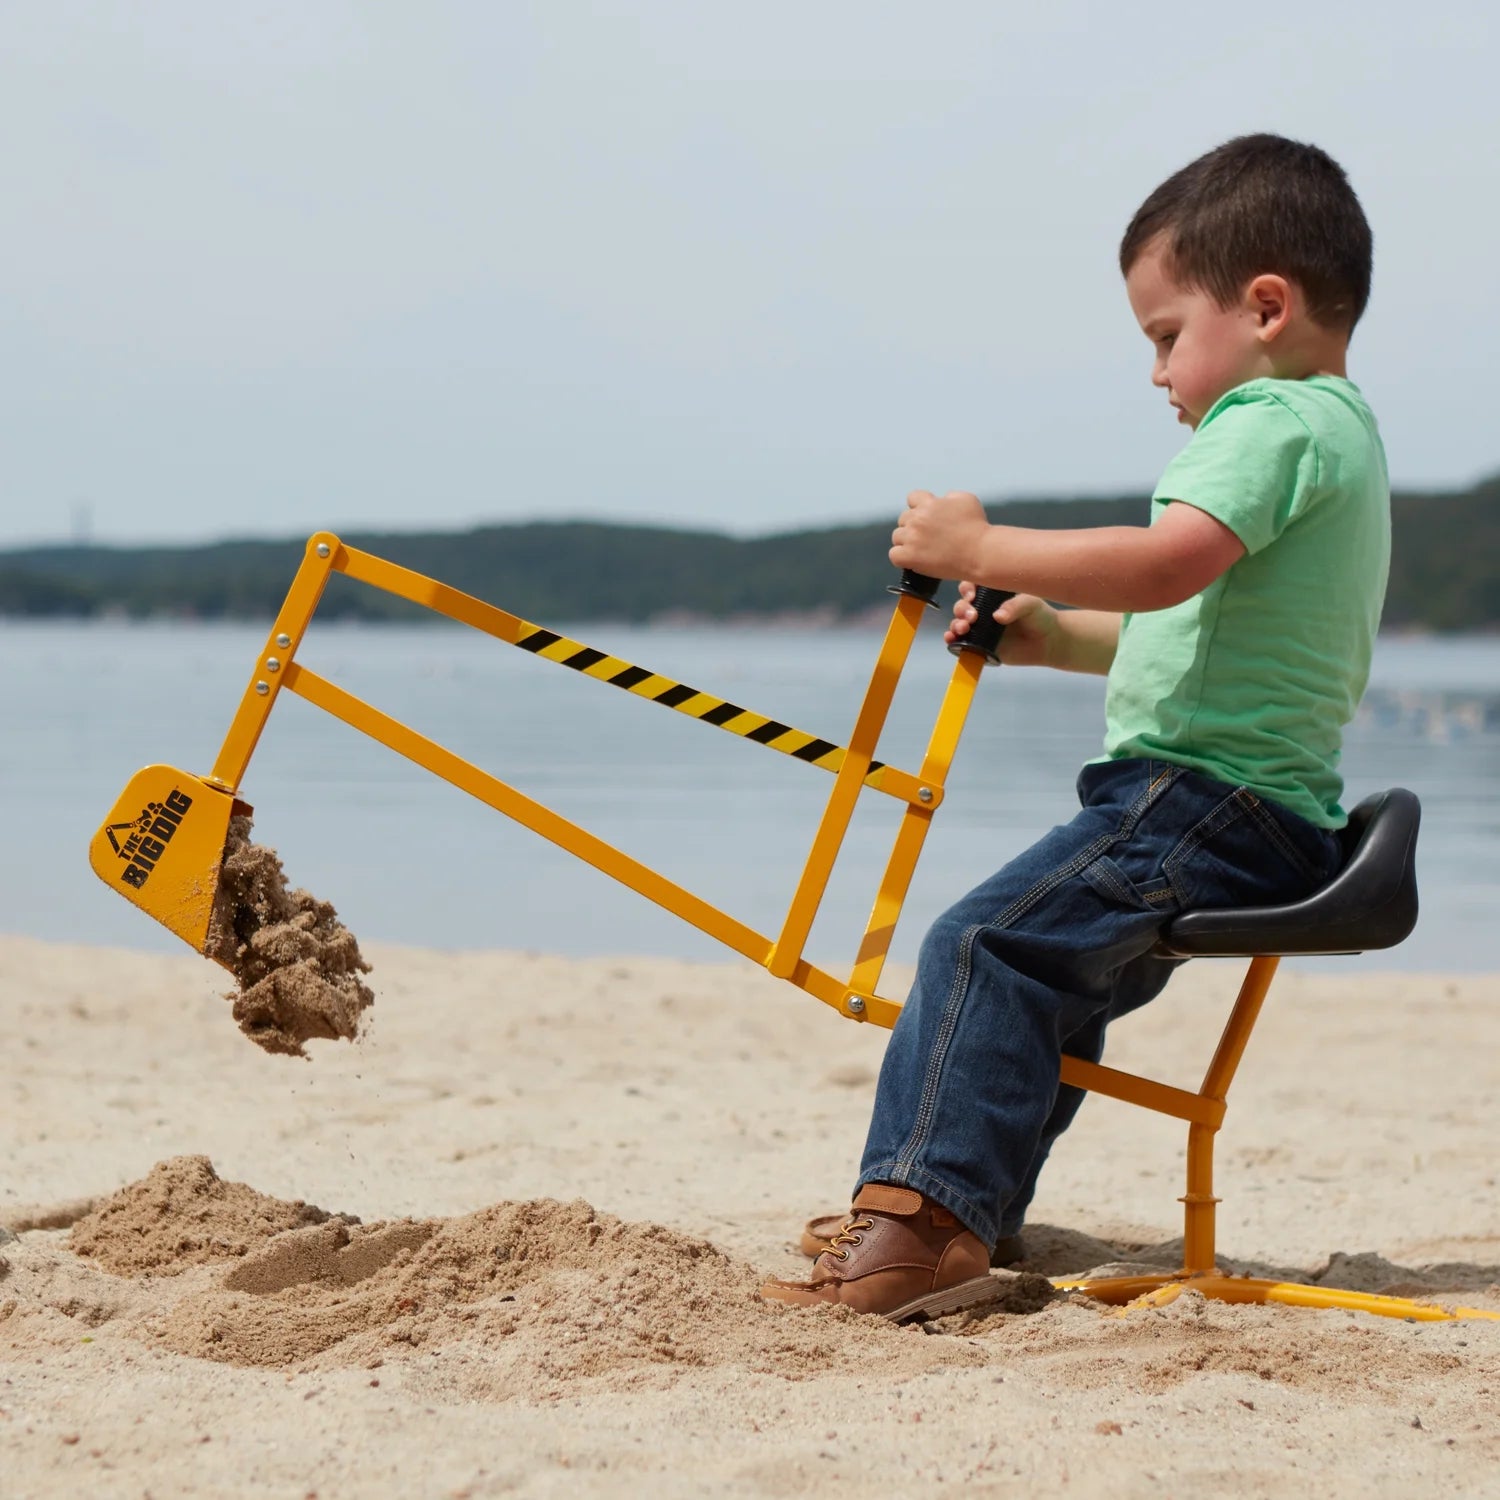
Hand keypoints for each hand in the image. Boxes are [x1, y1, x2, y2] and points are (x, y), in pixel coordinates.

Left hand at [889, 490, 988, 580]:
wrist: (980, 553)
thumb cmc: (977, 528)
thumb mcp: (966, 500)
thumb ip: (949, 497)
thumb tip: (941, 500)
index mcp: (929, 503)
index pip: (912, 498)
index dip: (919, 507)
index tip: (927, 518)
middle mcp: (918, 518)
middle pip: (903, 519)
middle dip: (914, 526)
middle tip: (928, 538)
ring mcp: (912, 538)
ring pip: (897, 537)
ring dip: (907, 542)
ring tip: (922, 550)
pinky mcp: (910, 556)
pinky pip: (894, 555)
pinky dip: (902, 558)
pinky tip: (913, 560)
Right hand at [945, 586, 1059, 667]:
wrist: (1047, 643)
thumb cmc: (1040, 616)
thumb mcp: (1031, 604)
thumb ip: (1015, 606)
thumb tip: (997, 616)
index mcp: (992, 594)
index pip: (972, 586)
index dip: (967, 588)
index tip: (972, 595)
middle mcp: (982, 609)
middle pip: (962, 605)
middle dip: (962, 609)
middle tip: (972, 617)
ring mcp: (979, 628)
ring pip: (958, 622)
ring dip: (955, 624)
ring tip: (963, 628)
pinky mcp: (979, 646)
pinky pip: (961, 642)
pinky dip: (952, 640)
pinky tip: (952, 639)